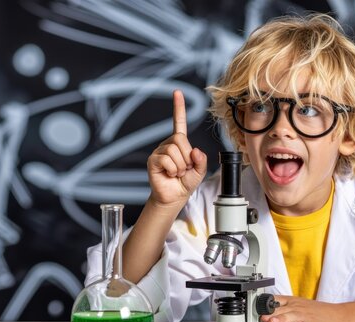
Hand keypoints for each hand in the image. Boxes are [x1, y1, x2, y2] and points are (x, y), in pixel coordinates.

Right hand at [147, 90, 206, 206]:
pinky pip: (167, 160)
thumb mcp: (200, 171)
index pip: (179, 122)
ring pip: (174, 151)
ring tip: (177, 173)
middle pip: (181, 139)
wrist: (174, 197)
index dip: (178, 108)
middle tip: (185, 168)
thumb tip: (195, 151)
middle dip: (187, 157)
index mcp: (180, 143)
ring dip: (181, 166)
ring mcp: (160, 151)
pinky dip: (173, 170)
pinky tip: (170, 174)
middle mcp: (168, 144)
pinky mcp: (153, 160)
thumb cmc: (186, 182)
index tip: (177, 92)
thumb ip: (202, 160)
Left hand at [260, 296, 354, 321]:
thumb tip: (263, 310)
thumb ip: (282, 306)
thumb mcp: (299, 304)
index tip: (255, 308)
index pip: (277, 301)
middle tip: (262, 318)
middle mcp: (300, 309)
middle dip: (272, 314)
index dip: (266, 304)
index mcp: (294, 303)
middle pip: (284, 310)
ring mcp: (309, 319)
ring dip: (284, 320)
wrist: (340, 316)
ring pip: (294, 319)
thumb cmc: (317, 311)